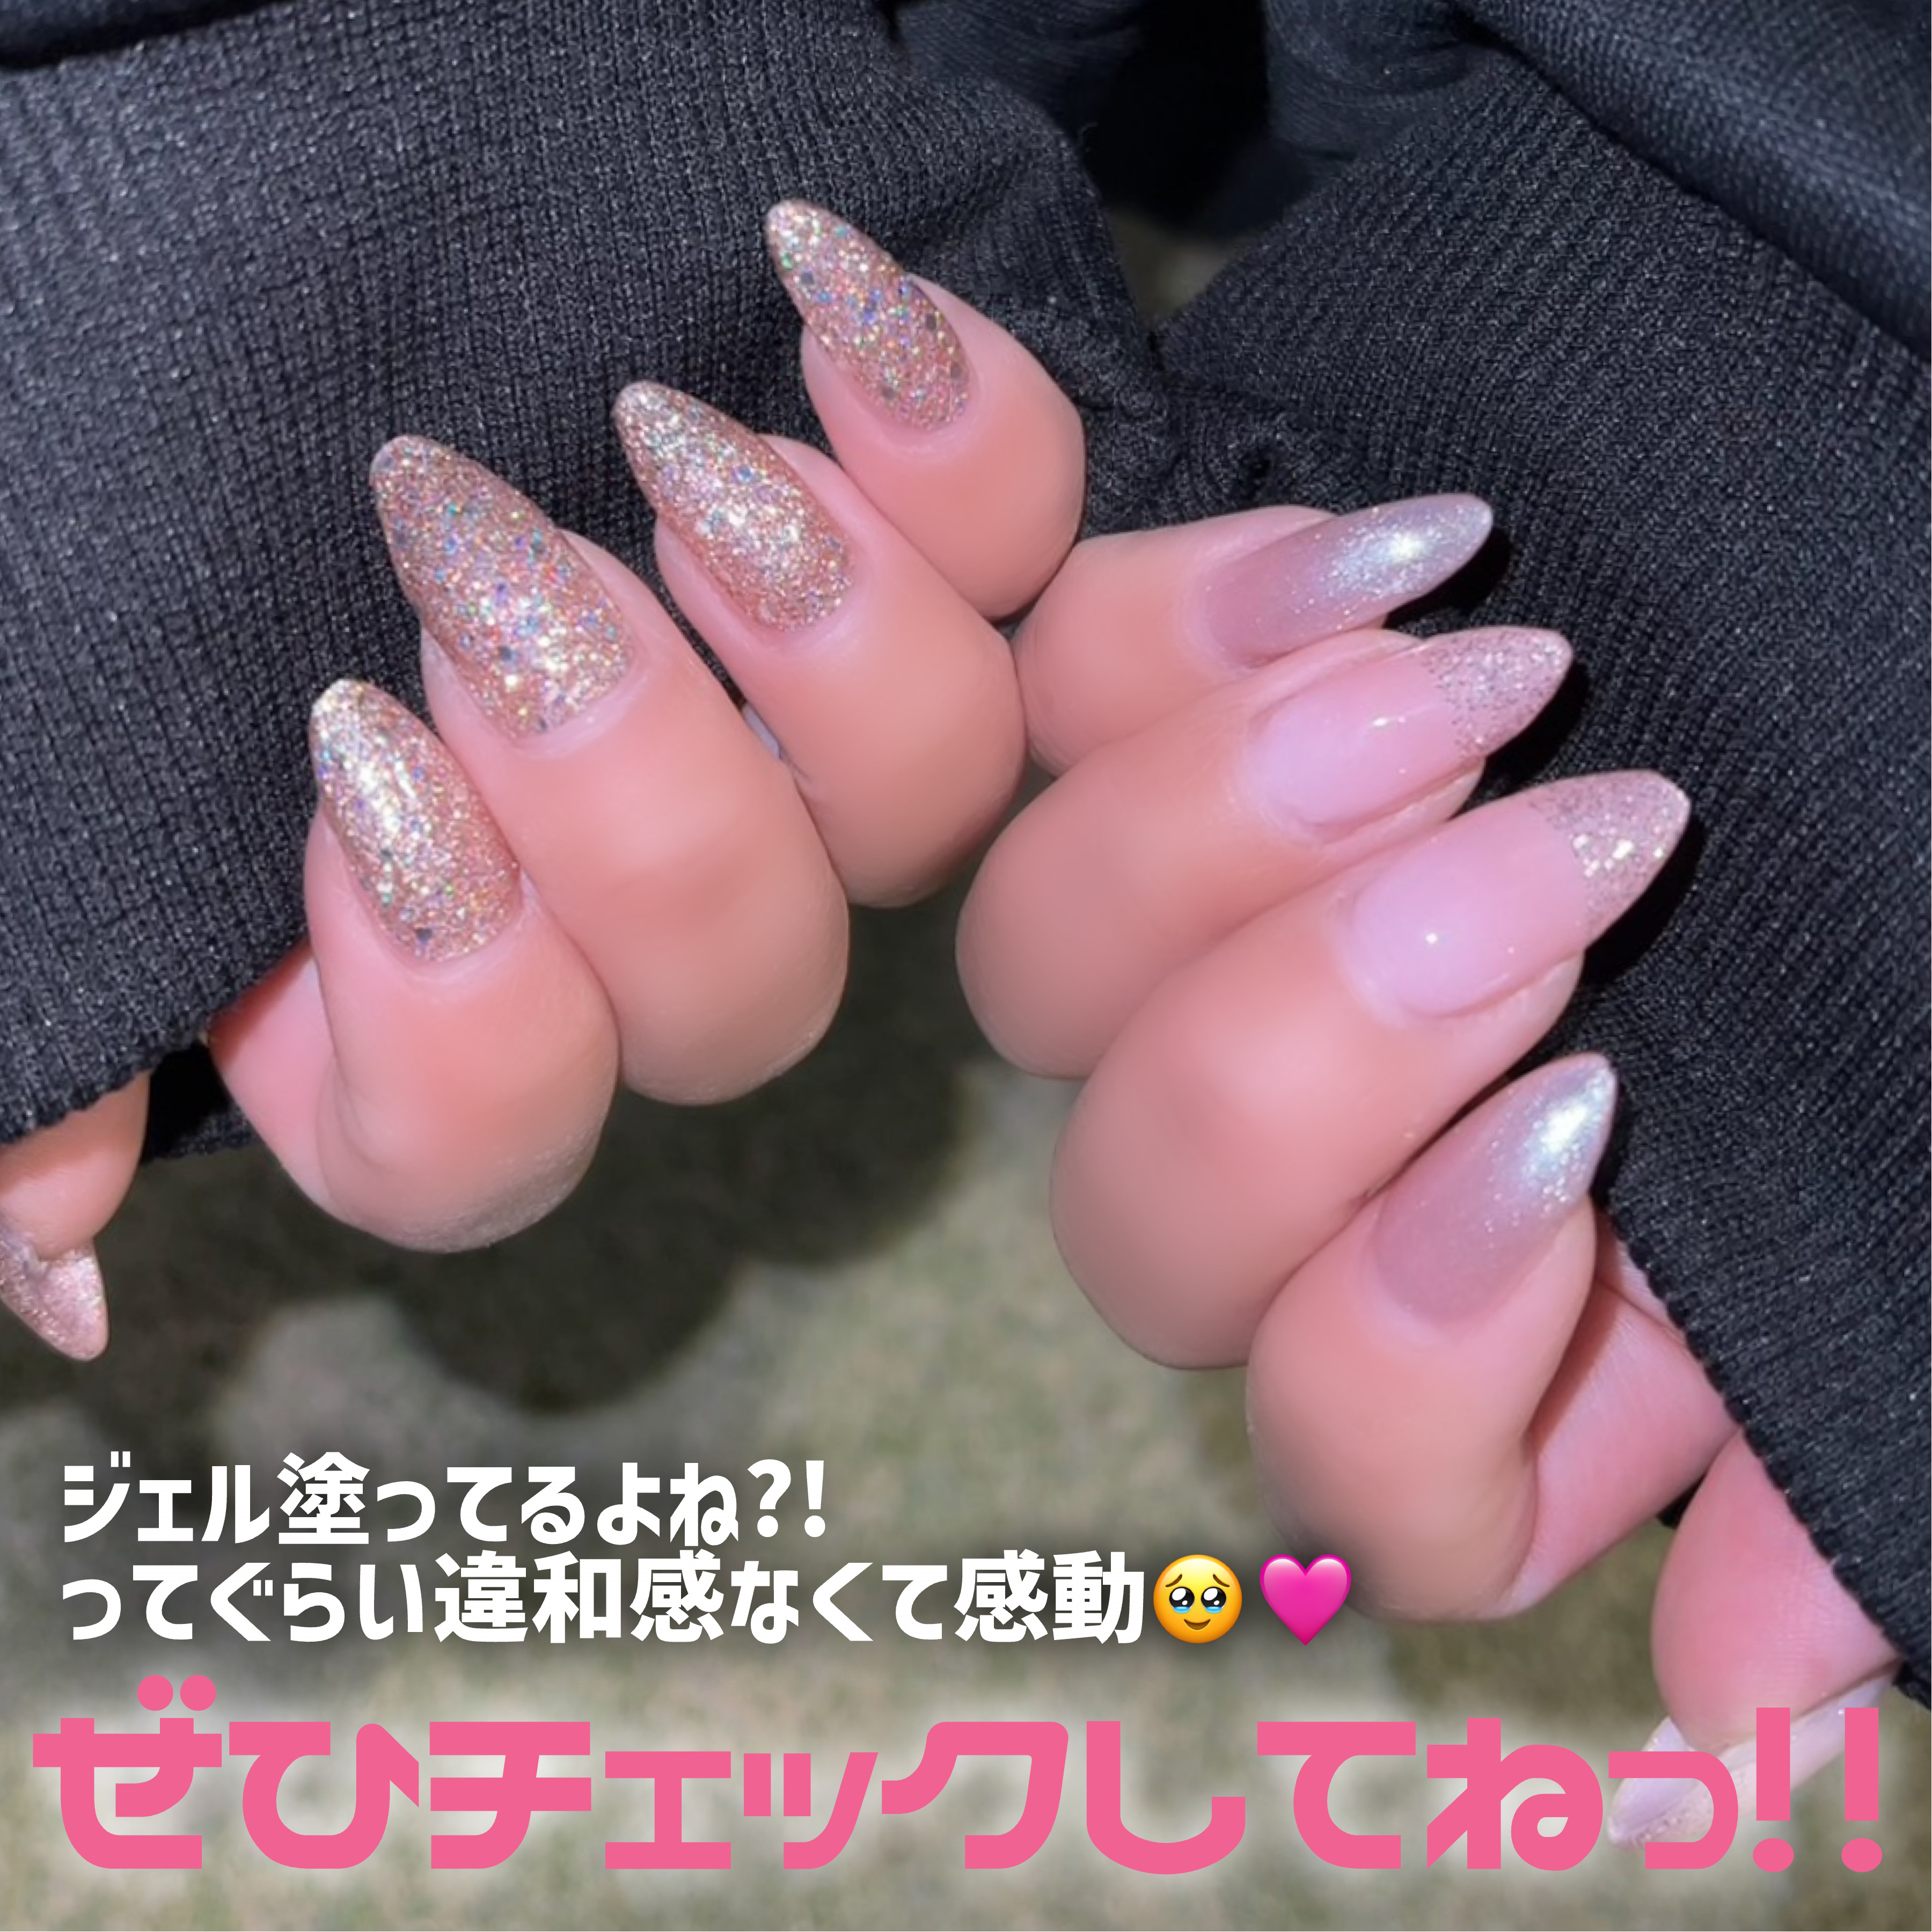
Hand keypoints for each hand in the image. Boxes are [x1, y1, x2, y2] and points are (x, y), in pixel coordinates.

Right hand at [2, 204, 1082, 1330]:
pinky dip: (952, 435)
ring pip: (927, 801)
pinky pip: (1016, 546)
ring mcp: (787, 737)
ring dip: (809, 631)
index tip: (357, 785)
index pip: (488, 1143)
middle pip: (742, 997)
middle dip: (624, 791)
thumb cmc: (85, 511)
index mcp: (417, 992)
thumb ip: (33, 1056)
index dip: (455, 1020)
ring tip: (655, 440)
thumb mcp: (18, 778)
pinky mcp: (898, 549)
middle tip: (481, 568)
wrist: (217, 257)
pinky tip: (815, 297)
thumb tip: (57, 1278)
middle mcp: (630, 903)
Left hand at [958, 500, 1899, 1833]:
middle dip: (1324, 1048)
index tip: (1584, 1132)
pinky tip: (1385, 554)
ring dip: (1243, 833)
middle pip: (1146, 1219)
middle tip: (1567, 861)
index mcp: (1511, 1318)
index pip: (1352, 1459)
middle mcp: (1324, 1159)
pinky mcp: (1176, 705)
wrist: (1925, 621)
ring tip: (1487, 676)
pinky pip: (1057, 696)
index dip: (1418, 1347)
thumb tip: (1731, 1703)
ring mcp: (1218, 932)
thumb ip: (1848, 1456)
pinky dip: (1183, 632)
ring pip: (1043, 970)